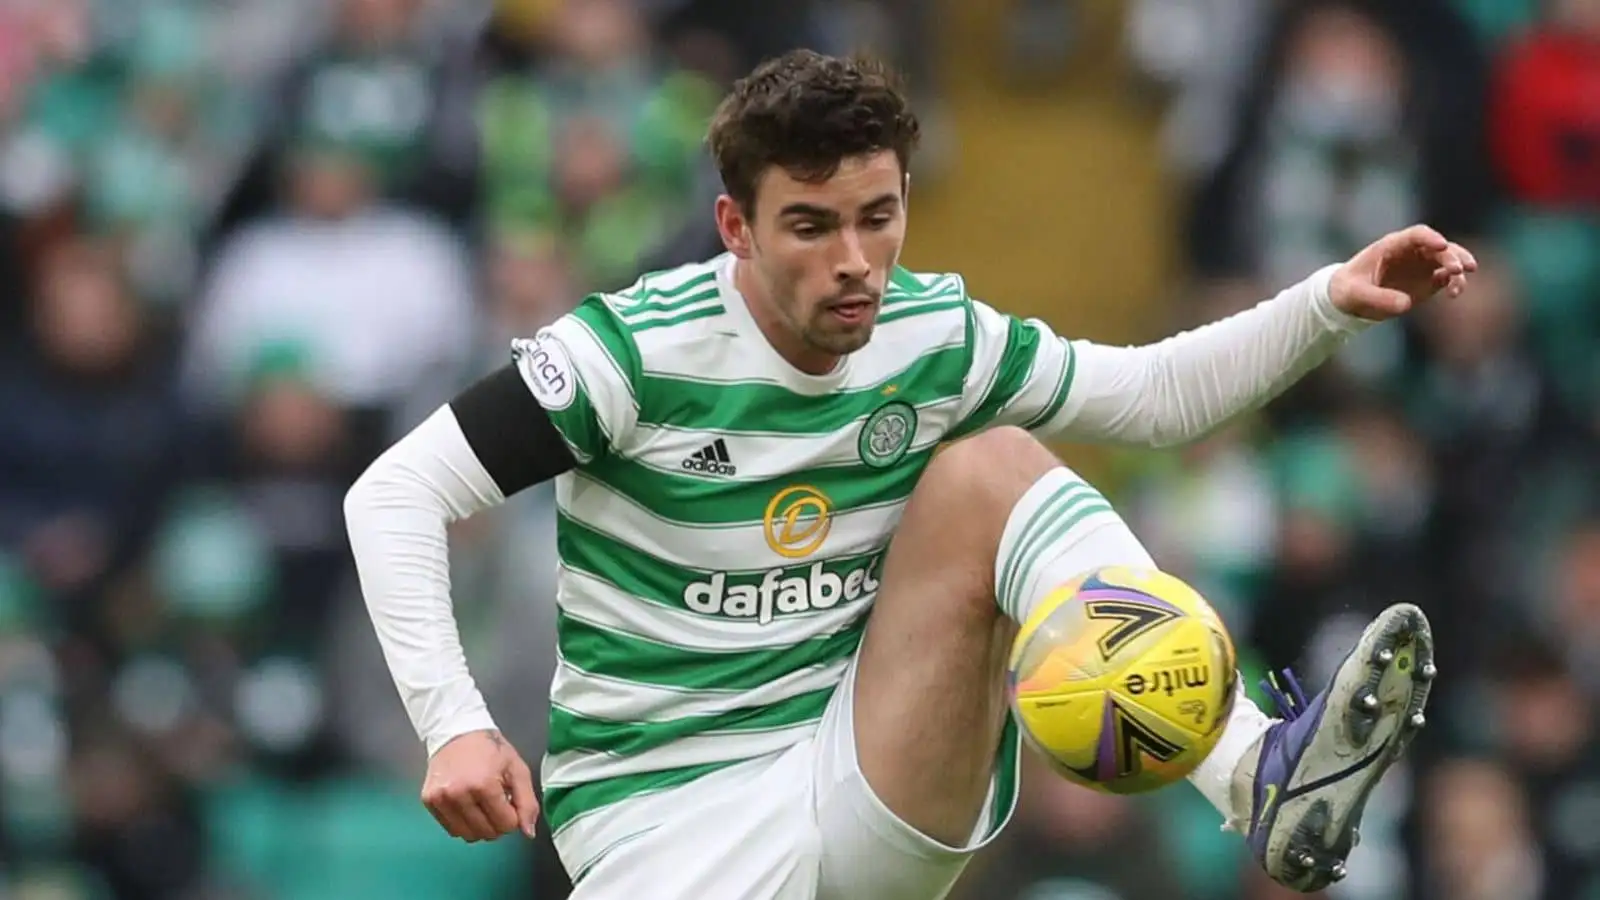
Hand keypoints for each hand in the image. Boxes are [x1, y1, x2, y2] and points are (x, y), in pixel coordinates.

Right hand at [421, 729, 538, 841]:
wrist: (457, 731)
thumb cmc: (491, 750)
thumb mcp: (517, 769)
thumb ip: (527, 802)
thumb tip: (529, 833)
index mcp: (484, 785)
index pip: (506, 824)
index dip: (513, 818)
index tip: (510, 803)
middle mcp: (459, 794)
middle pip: (486, 833)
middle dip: (497, 824)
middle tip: (497, 805)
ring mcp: (441, 798)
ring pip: (467, 835)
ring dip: (480, 827)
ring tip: (482, 806)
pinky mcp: (428, 800)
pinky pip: (450, 829)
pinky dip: (463, 824)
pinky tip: (467, 806)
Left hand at [1330, 225, 1478, 320]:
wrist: (1349, 300)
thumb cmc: (1347, 290)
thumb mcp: (1356, 294)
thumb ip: (1378, 298)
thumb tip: (1406, 304)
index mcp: (1391, 246)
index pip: (1416, 234)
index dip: (1430, 238)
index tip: (1442, 245)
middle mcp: (1411, 252)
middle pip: (1438, 246)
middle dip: (1451, 255)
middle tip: (1458, 269)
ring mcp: (1421, 265)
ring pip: (1448, 260)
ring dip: (1458, 268)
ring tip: (1458, 286)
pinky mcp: (1427, 281)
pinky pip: (1447, 278)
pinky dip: (1454, 283)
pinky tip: (1454, 293)